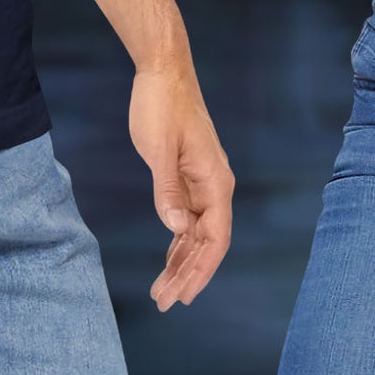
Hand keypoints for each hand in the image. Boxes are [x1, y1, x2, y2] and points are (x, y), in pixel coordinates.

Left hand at [129, 63, 234, 309]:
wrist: (164, 71)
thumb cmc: (162, 105)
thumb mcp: (159, 148)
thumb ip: (168, 189)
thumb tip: (176, 228)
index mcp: (215, 181)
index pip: (215, 238)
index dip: (201, 270)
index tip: (184, 296)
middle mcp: (215, 185)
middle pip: (207, 242)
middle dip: (188, 274)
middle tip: (164, 303)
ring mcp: (203, 181)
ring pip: (197, 233)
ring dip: (182, 262)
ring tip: (162, 292)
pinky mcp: (189, 175)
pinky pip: (188, 217)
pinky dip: (178, 241)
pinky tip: (168, 260)